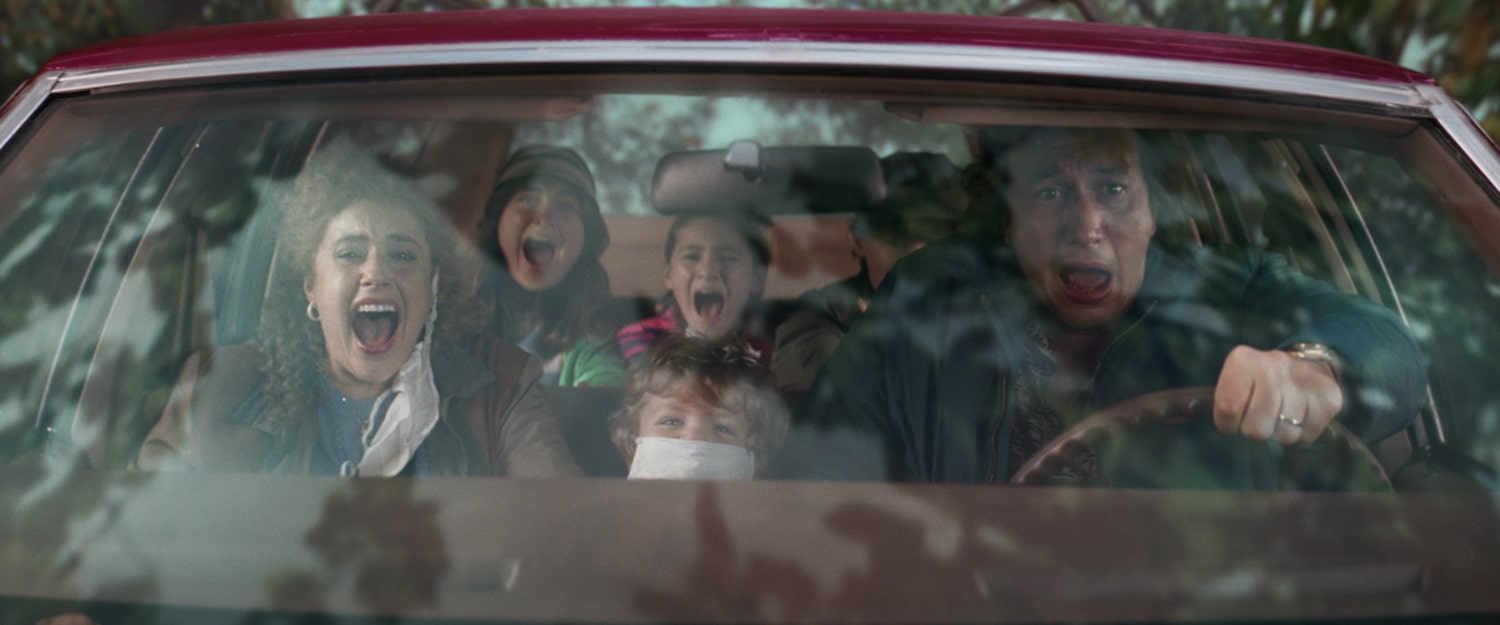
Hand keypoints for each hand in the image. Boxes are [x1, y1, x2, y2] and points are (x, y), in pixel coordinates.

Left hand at [1212, 345, 1342, 444]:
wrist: (1307, 363)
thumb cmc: (1259, 381)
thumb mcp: (1235, 380)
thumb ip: (1219, 400)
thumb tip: (1190, 410)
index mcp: (1243, 360)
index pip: (1228, 407)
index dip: (1228, 424)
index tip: (1231, 423)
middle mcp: (1274, 365)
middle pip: (1256, 428)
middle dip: (1254, 431)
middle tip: (1258, 421)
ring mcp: (1304, 380)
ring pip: (1284, 435)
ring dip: (1279, 433)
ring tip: (1280, 415)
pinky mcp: (1329, 397)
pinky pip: (1307, 436)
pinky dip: (1301, 434)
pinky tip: (1299, 416)